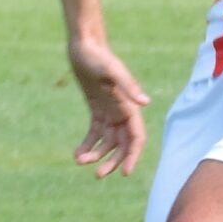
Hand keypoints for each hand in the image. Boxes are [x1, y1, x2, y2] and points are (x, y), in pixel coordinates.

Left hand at [67, 33, 149, 177]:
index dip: (132, 156)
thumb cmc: (99, 57)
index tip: (125, 173)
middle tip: (98, 175)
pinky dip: (87, 145)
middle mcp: (122, 112)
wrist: (85, 46)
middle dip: (112, 161)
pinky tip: (77, 154)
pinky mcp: (97, 110)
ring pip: (107, 142)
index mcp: (130, 107)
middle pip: (122, 145)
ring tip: (80, 161)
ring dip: (97, 155)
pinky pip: (94, 134)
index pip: (136, 138)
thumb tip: (146, 103)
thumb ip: (128, 86)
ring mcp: (110, 112)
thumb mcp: (112, 71)